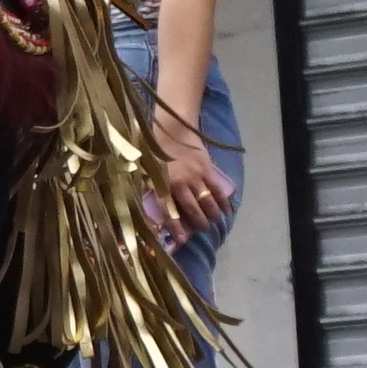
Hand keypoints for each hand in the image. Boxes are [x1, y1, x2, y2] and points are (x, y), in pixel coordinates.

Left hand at [147, 104, 235, 249]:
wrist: (173, 127)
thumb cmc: (154, 148)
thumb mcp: (144, 168)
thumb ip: (145, 186)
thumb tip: (139, 203)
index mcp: (164, 184)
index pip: (170, 212)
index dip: (176, 228)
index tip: (182, 240)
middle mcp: (182, 184)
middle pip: (193, 209)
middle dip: (200, 223)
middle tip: (203, 230)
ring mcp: (197, 176)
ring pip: (208, 201)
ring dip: (213, 214)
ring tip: (215, 221)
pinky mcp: (208, 168)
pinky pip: (218, 188)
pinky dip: (224, 201)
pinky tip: (227, 209)